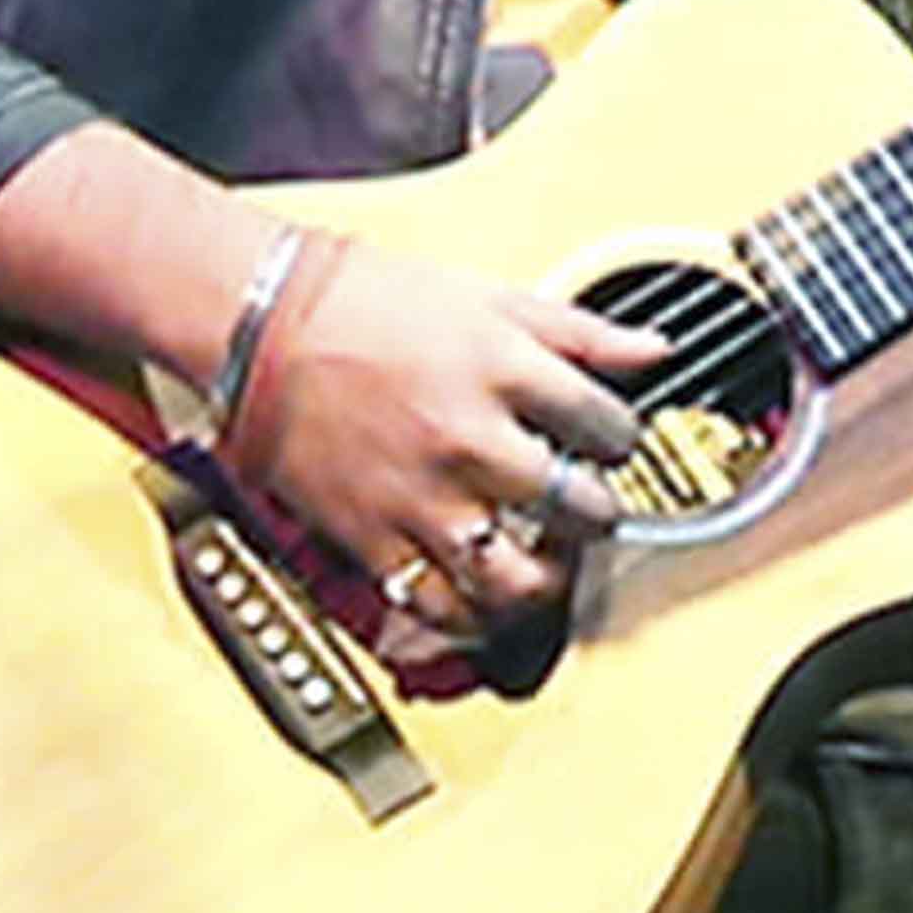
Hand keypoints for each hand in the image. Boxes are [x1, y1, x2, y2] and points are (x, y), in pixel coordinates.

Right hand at [232, 239, 665, 639]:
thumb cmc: (365, 305)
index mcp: (506, 374)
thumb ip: (580, 332)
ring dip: (547, 581)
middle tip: (587, 507)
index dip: (621, 439)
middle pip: (581, 511)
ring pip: (517, 580)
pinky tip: (481, 598)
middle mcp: (470, 442)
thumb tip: (652, 350)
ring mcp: (421, 497)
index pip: (610, 429)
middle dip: (598, 512)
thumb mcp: (488, 297)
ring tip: (547, 564)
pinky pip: (436, 605)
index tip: (608, 442)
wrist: (260, 325)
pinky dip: (468, 615)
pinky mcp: (370, 536)